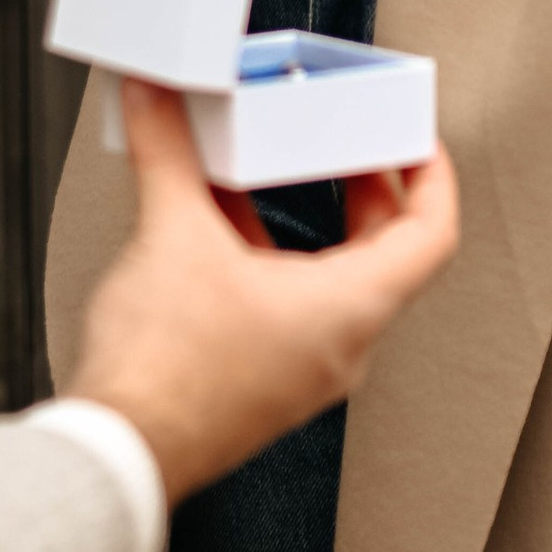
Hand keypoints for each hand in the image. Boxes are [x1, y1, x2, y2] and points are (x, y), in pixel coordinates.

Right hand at [65, 81, 459, 505]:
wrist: (119, 451)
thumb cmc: (165, 377)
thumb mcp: (172, 233)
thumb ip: (167, 152)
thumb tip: (158, 100)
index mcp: (349, 310)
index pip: (431, 235)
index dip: (432, 176)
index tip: (416, 140)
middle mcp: (339, 346)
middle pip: (383, 254)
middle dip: (362, 188)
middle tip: (345, 143)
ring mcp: (302, 369)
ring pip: (330, 281)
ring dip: (306, 221)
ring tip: (273, 171)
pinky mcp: (262, 380)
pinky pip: (288, 305)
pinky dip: (268, 257)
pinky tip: (216, 224)